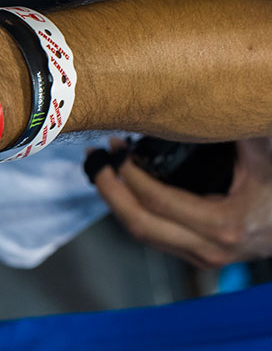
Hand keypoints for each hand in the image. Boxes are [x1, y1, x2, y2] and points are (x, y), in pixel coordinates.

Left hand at [95, 138, 271, 268]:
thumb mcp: (264, 153)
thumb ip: (237, 128)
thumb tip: (205, 93)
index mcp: (224, 225)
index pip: (157, 202)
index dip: (130, 174)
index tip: (118, 149)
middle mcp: (210, 249)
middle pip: (139, 224)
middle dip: (110, 190)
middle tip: (96, 160)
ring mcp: (204, 257)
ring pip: (144, 234)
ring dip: (118, 200)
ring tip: (104, 167)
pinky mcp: (201, 256)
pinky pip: (156, 236)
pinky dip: (136, 210)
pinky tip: (127, 185)